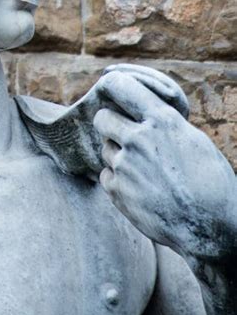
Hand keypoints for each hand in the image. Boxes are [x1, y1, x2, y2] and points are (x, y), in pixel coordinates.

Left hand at [92, 65, 236, 260]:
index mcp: (162, 120)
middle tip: (125, 135)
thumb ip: (163, 123)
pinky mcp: (117, 191)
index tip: (111, 91)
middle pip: (102, 118)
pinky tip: (140, 188)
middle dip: (110, 124)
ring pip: (105, 148)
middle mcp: (139, 139)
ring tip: (144, 170)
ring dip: (117, 155)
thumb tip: (143, 111)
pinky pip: (105, 174)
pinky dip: (117, 180)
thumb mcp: (193, 139)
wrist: (211, 228)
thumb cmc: (210, 182)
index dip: (112, 87)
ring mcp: (125, 166)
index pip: (120, 86)